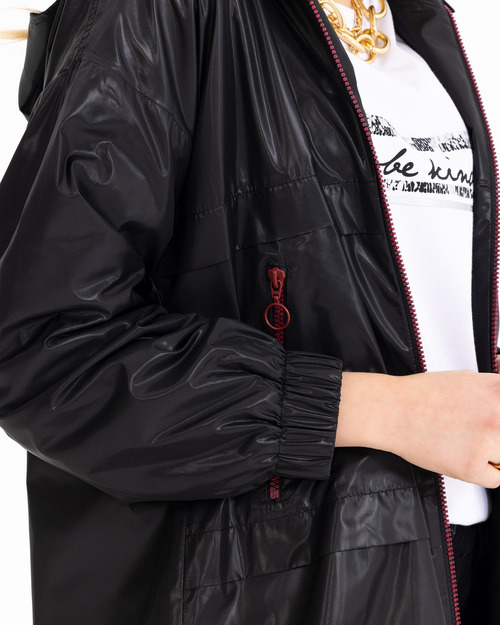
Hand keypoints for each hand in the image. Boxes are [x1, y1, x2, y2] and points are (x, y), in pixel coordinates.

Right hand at [337, 370, 499, 488]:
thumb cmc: (421, 395)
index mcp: (497, 391)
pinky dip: (482, 472)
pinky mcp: (471, 467)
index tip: (495, 426)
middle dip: (496, 437)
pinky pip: (495, 479)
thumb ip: (493, 392)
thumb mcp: (466, 379)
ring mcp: (485, 442)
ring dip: (491, 454)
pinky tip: (466, 458)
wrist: (392, 411)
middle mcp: (496, 416)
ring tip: (469, 444)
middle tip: (477, 433)